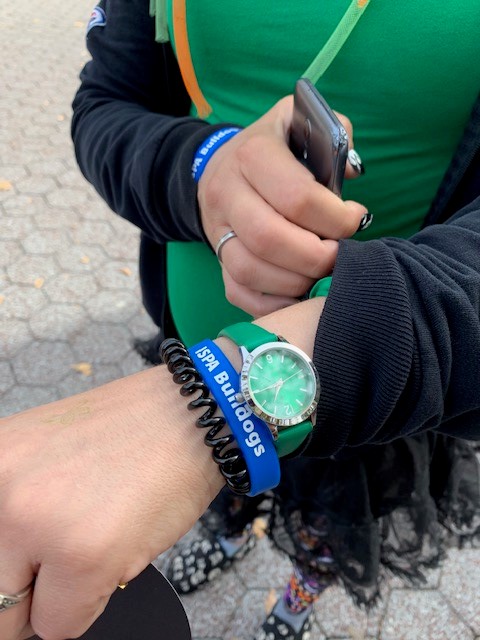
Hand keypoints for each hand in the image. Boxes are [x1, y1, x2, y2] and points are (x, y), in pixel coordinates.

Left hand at [0, 296, 324, 639]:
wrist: (195, 415)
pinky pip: (65, 624)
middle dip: (32, 587)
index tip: (32, 567)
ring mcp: (37, 524)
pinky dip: (92, 602)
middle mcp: (1, 491)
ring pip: (25, 617)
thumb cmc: (134, 431)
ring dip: (61, 594)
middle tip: (70, 555)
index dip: (11, 567)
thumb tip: (10, 574)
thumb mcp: (50, 455)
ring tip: (98, 539)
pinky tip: (118, 548)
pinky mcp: (84, 556)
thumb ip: (16, 508)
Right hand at [197, 96, 366, 316]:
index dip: (335, 218)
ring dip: (296, 282)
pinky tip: (300, 294)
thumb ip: (333, 134)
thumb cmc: (273, 148)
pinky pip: (239, 292)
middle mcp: (227, 194)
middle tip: (340, 255)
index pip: (296, 197)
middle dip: (316, 257)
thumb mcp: (298, 122)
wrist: (220, 167)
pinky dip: (273, 303)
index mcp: (252, 155)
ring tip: (322, 273)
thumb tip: (351, 174)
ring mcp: (216, 230)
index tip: (355, 218)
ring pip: (250, 270)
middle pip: (269, 239)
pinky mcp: (216, 259)